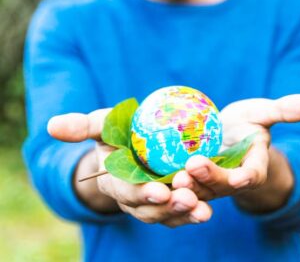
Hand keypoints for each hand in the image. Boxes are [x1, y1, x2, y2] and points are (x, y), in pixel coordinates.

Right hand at [48, 109, 211, 226]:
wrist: (136, 143)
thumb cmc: (118, 132)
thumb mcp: (102, 124)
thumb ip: (82, 127)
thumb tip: (51, 125)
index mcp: (115, 182)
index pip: (125, 191)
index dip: (139, 193)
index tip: (157, 190)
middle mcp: (134, 198)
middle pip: (149, 208)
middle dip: (167, 207)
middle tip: (186, 199)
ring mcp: (155, 202)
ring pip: (168, 214)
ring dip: (185, 213)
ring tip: (202, 211)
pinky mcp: (173, 199)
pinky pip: (183, 209)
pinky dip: (195, 211)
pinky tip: (209, 209)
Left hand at [171, 94, 299, 211]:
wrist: (224, 135)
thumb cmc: (246, 123)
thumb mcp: (263, 113)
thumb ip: (285, 110)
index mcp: (252, 166)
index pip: (254, 174)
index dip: (250, 176)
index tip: (244, 176)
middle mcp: (231, 179)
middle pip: (222, 184)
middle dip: (210, 179)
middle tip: (193, 167)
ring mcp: (209, 183)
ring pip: (198, 189)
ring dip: (187, 187)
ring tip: (174, 178)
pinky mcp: (190, 180)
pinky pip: (180, 184)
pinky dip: (169, 183)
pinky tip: (154, 176)